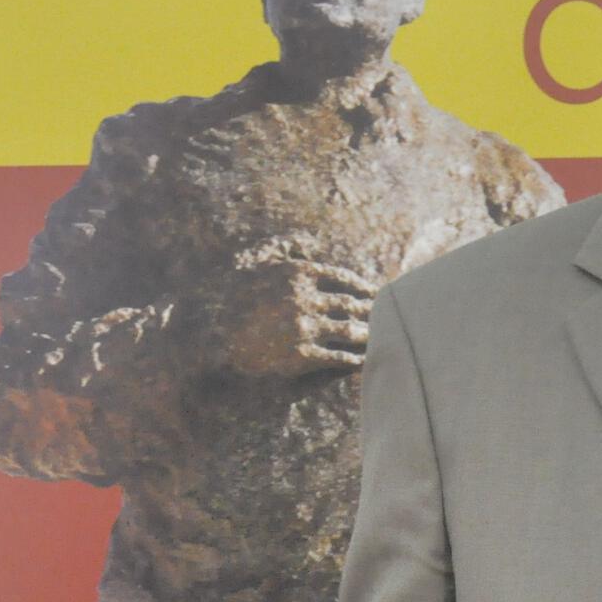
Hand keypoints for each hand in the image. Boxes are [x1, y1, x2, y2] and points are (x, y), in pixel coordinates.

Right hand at [215, 256, 382, 376]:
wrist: (213, 335)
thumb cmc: (234, 297)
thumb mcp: (258, 264)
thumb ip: (285, 248)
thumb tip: (310, 242)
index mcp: (298, 273)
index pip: (343, 278)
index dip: (362, 287)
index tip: (374, 292)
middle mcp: (305, 298)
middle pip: (351, 304)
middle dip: (371, 311)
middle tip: (388, 315)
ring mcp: (305, 327)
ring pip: (350, 330)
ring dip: (369, 334)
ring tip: (380, 337)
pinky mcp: (302, 355)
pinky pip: (339, 356)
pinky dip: (355, 358)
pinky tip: (364, 360)